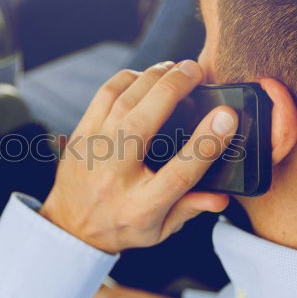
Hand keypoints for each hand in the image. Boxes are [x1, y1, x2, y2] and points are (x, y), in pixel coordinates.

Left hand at [40, 60, 237, 253]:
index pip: (180, 173)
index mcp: (142, 207)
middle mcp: (115, 176)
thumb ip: (191, 209)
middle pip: (145, 122)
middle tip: (197, 69)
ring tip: (175, 68)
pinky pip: (104, 96)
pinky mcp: (81, 135)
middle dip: (174, 89)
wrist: (70, 229)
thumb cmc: (120, 226)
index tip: (226, 118)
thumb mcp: (160, 229)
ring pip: (123, 101)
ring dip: (151, 77)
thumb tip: (222, 196)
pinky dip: (127, 79)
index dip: (206, 143)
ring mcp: (94, 152)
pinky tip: (146, 76)